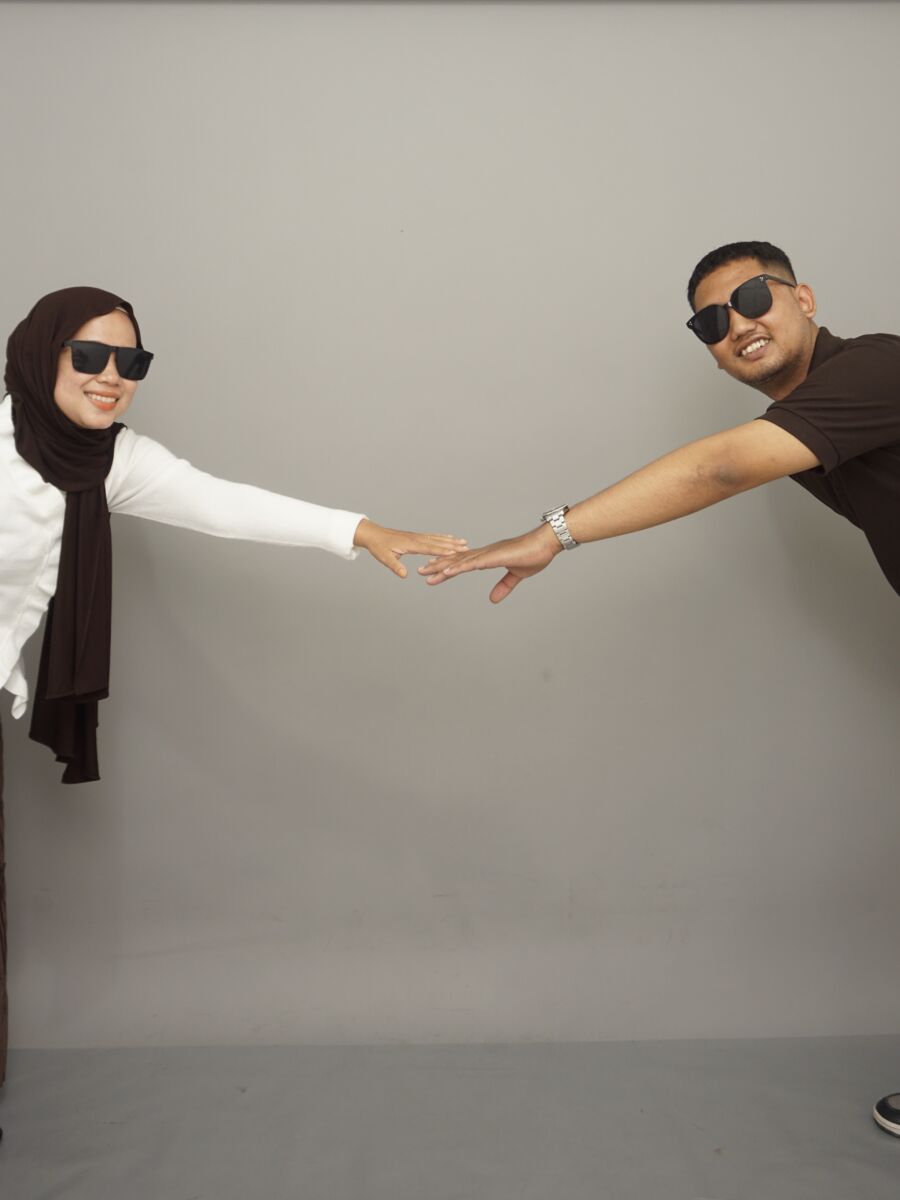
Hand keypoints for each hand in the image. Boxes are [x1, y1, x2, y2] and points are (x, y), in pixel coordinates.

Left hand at [353, 519, 467, 578]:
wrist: (373, 534)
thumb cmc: (378, 546)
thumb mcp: (385, 558)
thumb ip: (395, 566)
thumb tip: (404, 575)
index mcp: (410, 544)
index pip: (429, 548)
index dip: (442, 551)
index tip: (454, 552)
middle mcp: (416, 539)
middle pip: (437, 542)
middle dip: (452, 544)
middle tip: (466, 546)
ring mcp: (417, 536)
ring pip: (437, 538)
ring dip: (450, 540)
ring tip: (463, 541)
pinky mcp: (416, 536)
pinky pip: (432, 536)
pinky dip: (442, 537)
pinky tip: (449, 537)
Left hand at [418, 524, 561, 602]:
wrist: (546, 543)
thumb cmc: (534, 555)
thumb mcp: (516, 576)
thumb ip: (503, 587)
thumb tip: (492, 600)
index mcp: (488, 557)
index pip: (463, 563)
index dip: (448, 567)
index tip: (434, 571)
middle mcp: (484, 553)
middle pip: (456, 560)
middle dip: (438, 566)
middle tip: (421, 571)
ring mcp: (488, 554)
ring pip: (460, 561)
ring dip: (442, 567)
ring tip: (426, 572)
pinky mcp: (494, 557)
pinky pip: (472, 563)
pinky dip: (458, 567)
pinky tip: (447, 571)